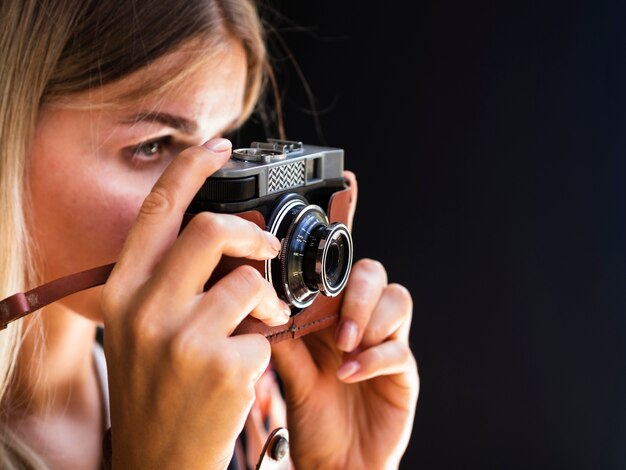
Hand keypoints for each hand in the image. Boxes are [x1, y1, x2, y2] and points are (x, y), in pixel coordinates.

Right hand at [100, 138, 289, 469]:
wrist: (158, 463)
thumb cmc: (155, 391)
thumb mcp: (140, 329)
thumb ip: (167, 281)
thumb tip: (215, 235)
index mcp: (124, 292)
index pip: (158, 209)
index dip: (191, 167)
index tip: (219, 147)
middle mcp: (147, 308)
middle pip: (212, 230)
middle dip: (253, 234)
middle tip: (268, 249)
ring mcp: (185, 337)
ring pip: (251, 280)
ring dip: (269, 299)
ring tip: (265, 321)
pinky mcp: (224, 364)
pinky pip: (266, 327)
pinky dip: (268, 338)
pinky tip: (253, 360)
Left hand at [271, 173, 418, 468]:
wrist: (334, 463)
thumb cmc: (310, 414)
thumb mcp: (286, 368)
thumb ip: (277, 332)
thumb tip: (252, 297)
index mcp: (329, 310)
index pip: (339, 260)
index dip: (347, 220)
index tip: (346, 187)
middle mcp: (359, 318)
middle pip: (372, 271)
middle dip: (357, 288)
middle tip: (335, 318)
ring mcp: (384, 341)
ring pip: (396, 298)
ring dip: (368, 317)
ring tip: (343, 345)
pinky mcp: (402, 369)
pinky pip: (399, 348)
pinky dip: (374, 356)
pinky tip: (349, 372)